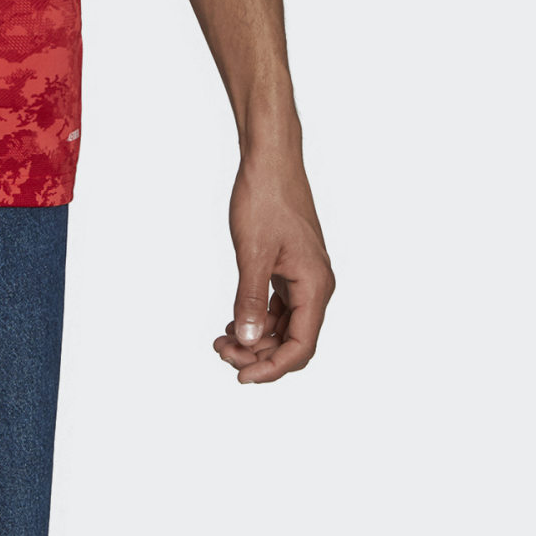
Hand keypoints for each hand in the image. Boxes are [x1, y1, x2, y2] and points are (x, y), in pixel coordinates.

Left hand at [214, 151, 332, 383]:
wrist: (270, 159)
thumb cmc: (265, 198)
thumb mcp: (252, 252)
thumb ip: (251, 300)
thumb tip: (247, 342)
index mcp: (315, 286)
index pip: (302, 347)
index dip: (273, 368)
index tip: (240, 376)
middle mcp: (315, 285)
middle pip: (293, 340)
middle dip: (259, 354)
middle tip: (220, 351)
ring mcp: (304, 276)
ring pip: (285, 324)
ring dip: (256, 338)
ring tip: (221, 340)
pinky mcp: (291, 266)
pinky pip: (279, 305)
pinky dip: (258, 317)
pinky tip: (234, 321)